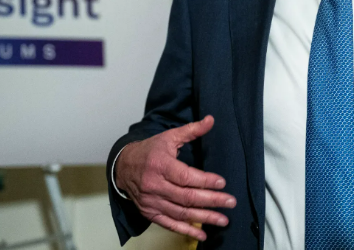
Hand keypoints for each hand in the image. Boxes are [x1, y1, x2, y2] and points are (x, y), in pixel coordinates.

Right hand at [115, 115, 235, 241]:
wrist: (123, 166)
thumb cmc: (149, 151)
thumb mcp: (169, 136)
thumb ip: (191, 130)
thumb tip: (210, 120)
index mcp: (160, 165)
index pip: (185, 176)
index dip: (205, 181)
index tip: (222, 183)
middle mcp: (154, 185)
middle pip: (186, 197)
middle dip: (211, 201)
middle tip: (230, 202)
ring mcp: (152, 201)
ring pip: (181, 213)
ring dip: (204, 218)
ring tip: (223, 220)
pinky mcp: (150, 212)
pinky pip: (170, 224)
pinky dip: (187, 231)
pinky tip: (202, 234)